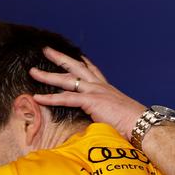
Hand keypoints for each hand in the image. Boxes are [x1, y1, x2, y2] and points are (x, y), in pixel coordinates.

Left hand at [29, 47, 145, 139]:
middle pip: (76, 67)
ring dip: (48, 75)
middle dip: (60, 58)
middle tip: (47, 50)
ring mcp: (95, 92)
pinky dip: (50, 98)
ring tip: (33, 71)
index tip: (75, 55)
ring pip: (67, 79)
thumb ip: (106, 114)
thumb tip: (100, 123)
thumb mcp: (117, 115)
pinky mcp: (91, 101)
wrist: (141, 124)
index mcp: (107, 89)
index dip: (82, 62)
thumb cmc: (133, 124)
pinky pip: (66, 98)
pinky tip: (37, 97)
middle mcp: (100, 86)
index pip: (92, 70)